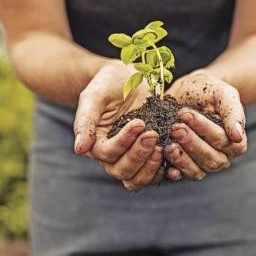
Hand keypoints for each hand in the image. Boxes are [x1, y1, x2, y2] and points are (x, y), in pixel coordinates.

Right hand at [73, 60, 163, 190]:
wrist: (129, 78)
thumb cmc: (108, 84)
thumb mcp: (94, 96)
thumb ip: (85, 121)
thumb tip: (79, 150)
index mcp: (96, 144)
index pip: (107, 153)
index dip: (123, 142)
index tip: (139, 123)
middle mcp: (114, 156)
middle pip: (122, 171)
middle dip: (138, 155)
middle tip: (153, 134)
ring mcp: (133, 158)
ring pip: (138, 179)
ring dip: (151, 167)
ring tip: (163, 146)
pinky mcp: (152, 155)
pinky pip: (158, 173)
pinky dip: (166, 171)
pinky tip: (175, 162)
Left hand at [165, 70, 246, 179]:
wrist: (187, 91)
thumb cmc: (207, 90)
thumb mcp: (222, 93)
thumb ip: (233, 112)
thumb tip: (237, 136)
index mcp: (235, 142)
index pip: (223, 141)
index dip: (205, 129)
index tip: (187, 114)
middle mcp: (221, 157)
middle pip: (211, 159)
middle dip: (191, 143)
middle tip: (175, 127)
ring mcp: (202, 164)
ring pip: (197, 170)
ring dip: (181, 158)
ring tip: (168, 143)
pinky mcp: (184, 167)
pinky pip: (180, 175)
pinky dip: (172, 170)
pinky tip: (163, 159)